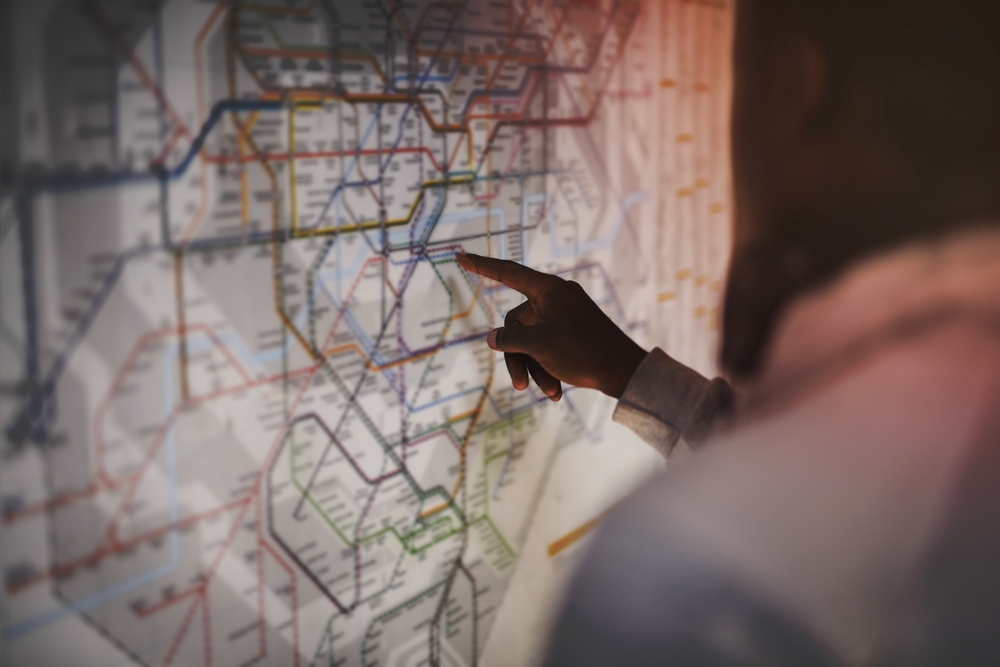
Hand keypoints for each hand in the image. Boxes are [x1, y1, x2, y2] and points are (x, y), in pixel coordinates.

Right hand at [456, 253, 646, 399]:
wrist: (624, 371)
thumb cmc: (582, 352)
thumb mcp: (538, 345)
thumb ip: (509, 338)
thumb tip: (493, 338)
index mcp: (548, 290)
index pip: (506, 272)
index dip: (481, 265)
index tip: (460, 256)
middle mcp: (555, 297)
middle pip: (517, 324)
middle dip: (518, 357)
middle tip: (519, 385)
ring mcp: (565, 314)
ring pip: (532, 340)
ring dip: (535, 368)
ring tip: (548, 393)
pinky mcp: (573, 331)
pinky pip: (548, 345)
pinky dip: (548, 367)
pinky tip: (556, 391)